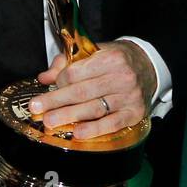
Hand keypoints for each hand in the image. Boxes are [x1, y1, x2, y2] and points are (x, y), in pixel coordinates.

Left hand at [28, 39, 156, 140]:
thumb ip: (67, 63)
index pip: (76, 72)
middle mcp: (121, 76)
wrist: (149, 67)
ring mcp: (129, 96)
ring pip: (93, 108)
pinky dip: (94, 129)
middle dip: (56, 101)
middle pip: (81, 91)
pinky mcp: (134, 113)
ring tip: (50, 121)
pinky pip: (112, 123)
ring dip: (69, 116)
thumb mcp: (95, 52)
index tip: (50, 87)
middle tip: (37, 109)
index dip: (59, 81)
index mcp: (110, 57)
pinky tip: (78, 133)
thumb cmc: (117, 60)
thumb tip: (45, 77)